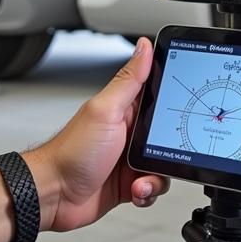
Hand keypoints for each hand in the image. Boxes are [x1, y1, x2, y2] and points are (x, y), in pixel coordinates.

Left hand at [27, 38, 169, 232]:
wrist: (53, 194)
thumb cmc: (71, 151)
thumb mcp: (105, 111)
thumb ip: (128, 80)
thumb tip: (144, 46)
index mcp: (126, 109)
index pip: (159, 96)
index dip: (175, 101)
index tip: (186, 110)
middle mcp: (130, 132)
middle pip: (169, 135)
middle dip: (171, 150)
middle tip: (158, 155)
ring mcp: (130, 158)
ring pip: (165, 164)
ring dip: (157, 176)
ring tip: (140, 180)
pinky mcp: (129, 183)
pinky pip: (154, 187)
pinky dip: (149, 192)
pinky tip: (136, 191)